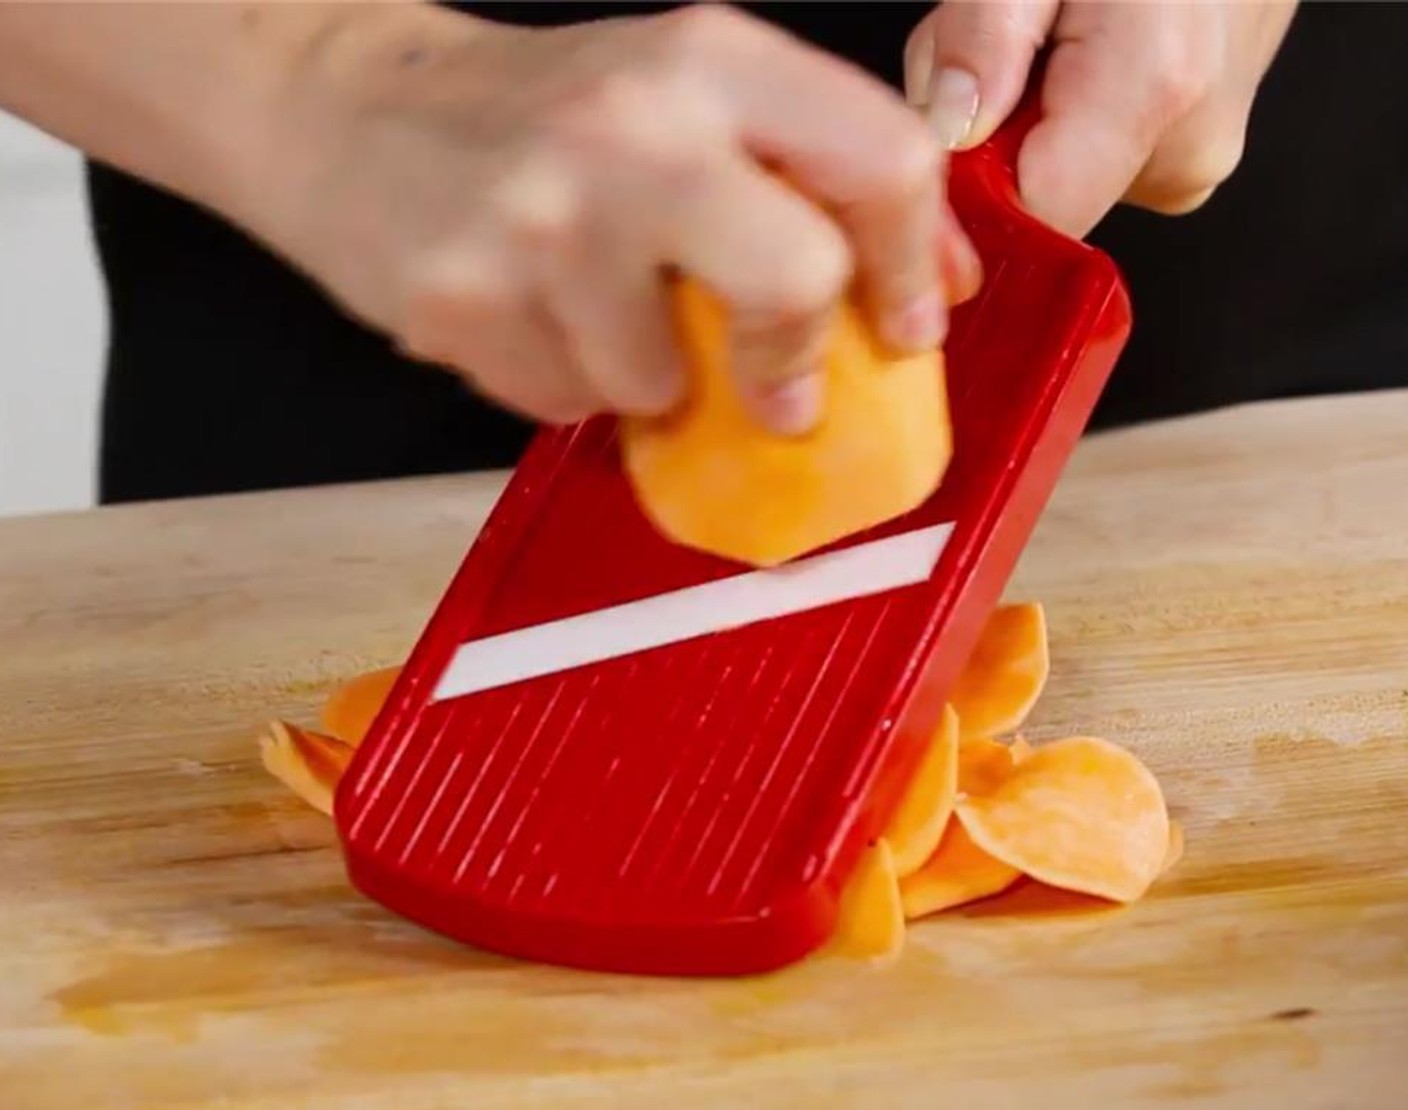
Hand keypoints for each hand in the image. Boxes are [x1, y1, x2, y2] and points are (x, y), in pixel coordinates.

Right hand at [250, 4, 979, 434]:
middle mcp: (631, 131)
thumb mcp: (681, 95)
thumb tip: (925, 279)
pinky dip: (569, 383)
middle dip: (796, 358)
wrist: (349, 105)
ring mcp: (539, 223)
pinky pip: (569, 403)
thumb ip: (800, 173)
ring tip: (595, 312)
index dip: (912, 263)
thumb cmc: (539, 113)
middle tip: (784, 389)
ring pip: (660, 382)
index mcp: (708, 60)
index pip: (878, 160)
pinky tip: (532, 318)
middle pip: (796, 281)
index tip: (909, 324)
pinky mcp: (462, 303)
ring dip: (647, 376)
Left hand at [904, 1, 1297, 236]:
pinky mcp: (1200, 146)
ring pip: (1067, 178)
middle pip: (1041, 202)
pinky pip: (1105, 154)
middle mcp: (1189, 143)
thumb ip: (981, 38)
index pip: (1030, 221)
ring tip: (1051, 30)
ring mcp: (1203, 151)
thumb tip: (949, 136)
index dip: (969, 192)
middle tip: (1002, 43)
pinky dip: (1072, 110)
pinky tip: (1085, 44)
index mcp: (1154, 89)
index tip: (947, 127)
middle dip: (993, 136)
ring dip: (1028, 120)